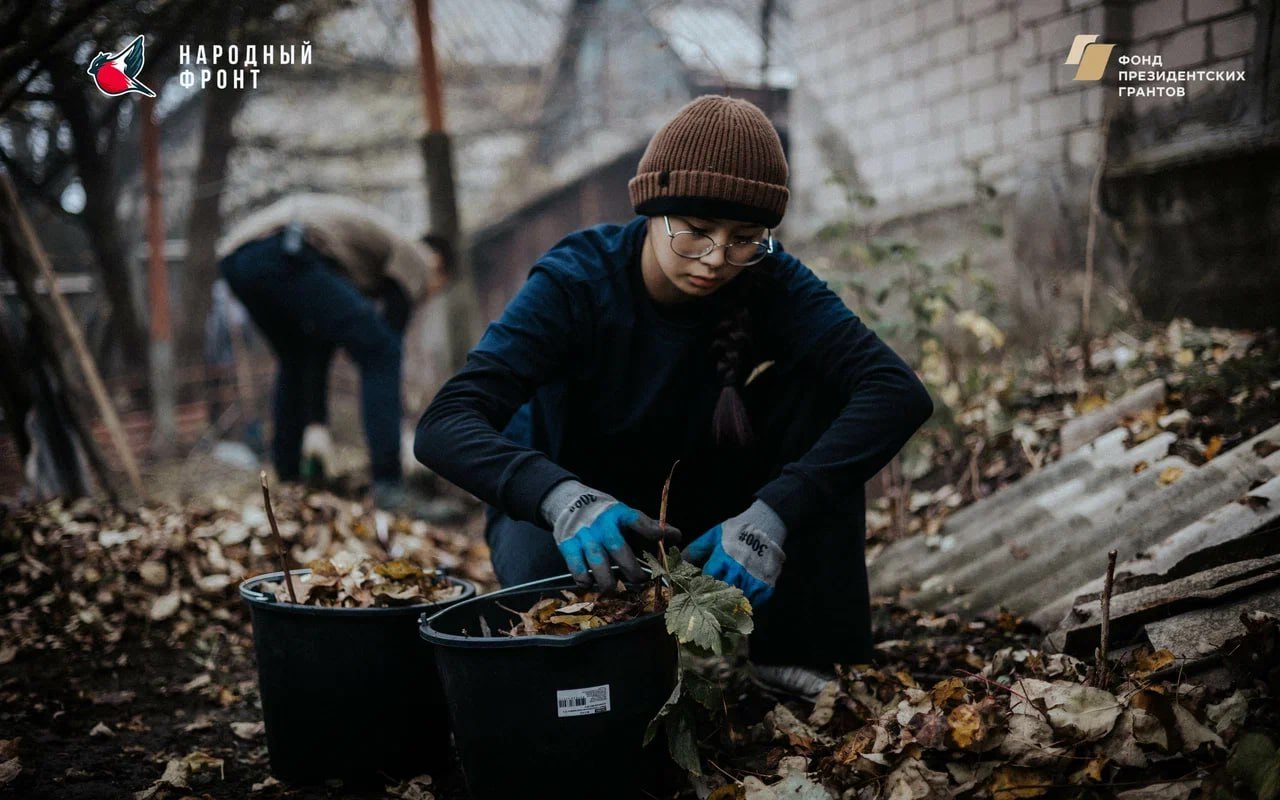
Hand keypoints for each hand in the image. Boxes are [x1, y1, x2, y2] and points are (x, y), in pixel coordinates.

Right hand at [541, 480, 680, 589]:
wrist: (569, 501)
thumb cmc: (606, 516)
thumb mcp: (626, 515)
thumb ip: (650, 527)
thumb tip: (676, 536)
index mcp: (620, 514)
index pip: (637, 520)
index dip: (650, 529)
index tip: (661, 536)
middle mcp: (602, 524)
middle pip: (618, 548)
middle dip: (631, 569)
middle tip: (639, 581)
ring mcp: (584, 535)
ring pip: (596, 562)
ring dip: (608, 581)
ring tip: (614, 589)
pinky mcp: (567, 545)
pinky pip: (576, 568)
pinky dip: (585, 581)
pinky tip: (592, 584)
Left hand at [684, 500, 786, 605]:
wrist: (766, 525)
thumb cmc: (737, 530)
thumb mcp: (714, 535)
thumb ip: (697, 548)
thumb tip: (681, 559)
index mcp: (722, 559)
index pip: (707, 580)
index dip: (700, 587)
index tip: (695, 593)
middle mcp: (737, 571)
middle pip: (721, 593)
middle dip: (714, 599)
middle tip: (708, 606)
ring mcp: (753, 579)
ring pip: (738, 601)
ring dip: (731, 604)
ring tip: (724, 609)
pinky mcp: (766, 585)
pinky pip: (756, 603)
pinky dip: (747, 605)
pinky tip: (741, 605)